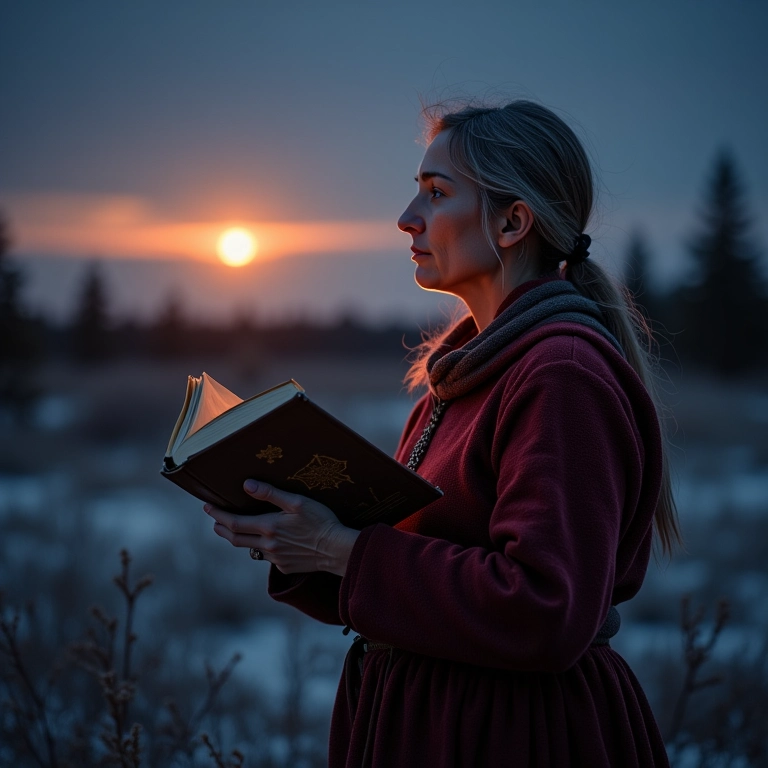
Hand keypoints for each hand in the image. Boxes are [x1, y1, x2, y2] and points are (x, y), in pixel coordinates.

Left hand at [204, 479, 359, 575]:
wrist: (337, 550)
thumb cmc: (321, 521)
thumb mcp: (297, 502)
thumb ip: (271, 494)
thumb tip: (247, 485)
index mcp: (269, 527)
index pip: (234, 522)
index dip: (218, 515)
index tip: (208, 508)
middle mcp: (268, 545)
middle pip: (235, 538)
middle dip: (222, 528)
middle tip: (214, 521)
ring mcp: (275, 558)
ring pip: (250, 548)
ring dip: (239, 539)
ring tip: (236, 531)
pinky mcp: (284, 567)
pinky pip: (267, 557)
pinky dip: (262, 548)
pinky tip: (268, 542)